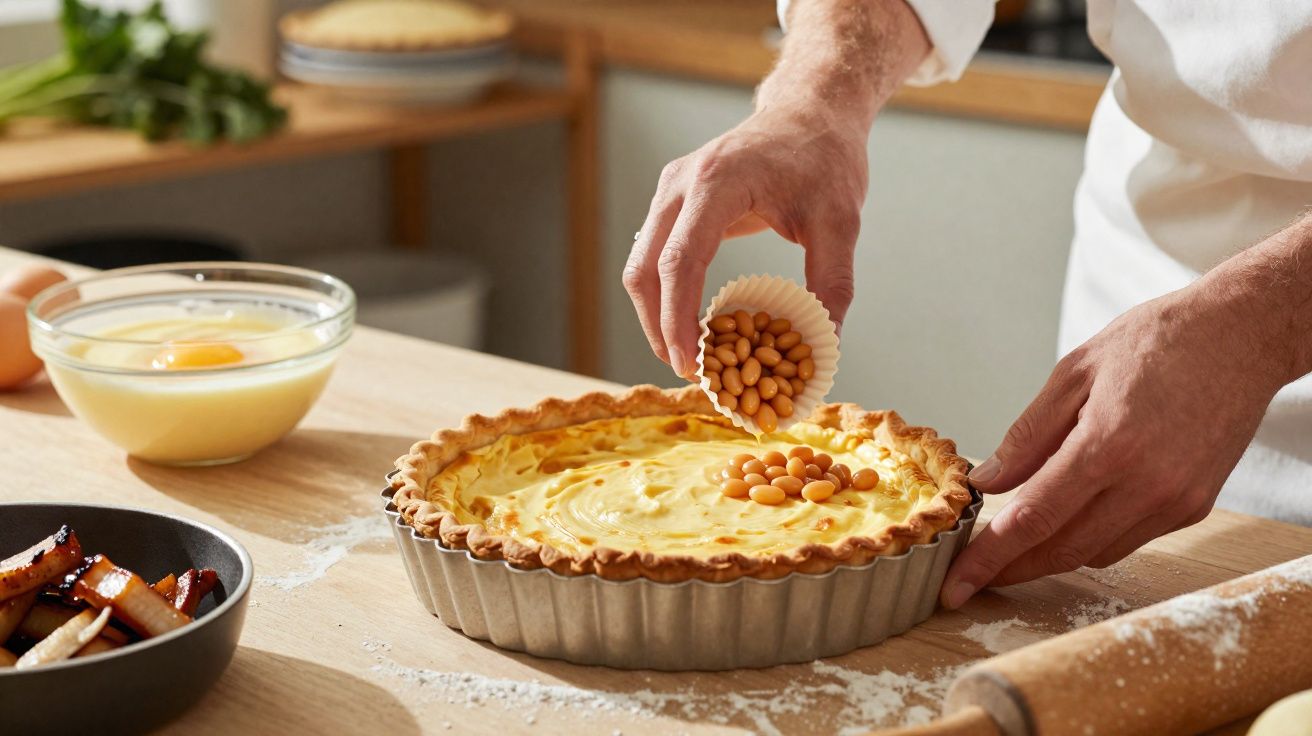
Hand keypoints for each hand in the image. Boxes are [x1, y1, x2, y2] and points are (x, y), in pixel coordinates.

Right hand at [622, 103, 868, 377]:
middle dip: (658, 327)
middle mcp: (680, 183)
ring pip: (640, 264)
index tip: (691, 364)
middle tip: (687, 371)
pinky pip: (653, 254)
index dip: (677, 319)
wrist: (810, 112)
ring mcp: (670, 189)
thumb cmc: (825, 160)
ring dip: (656, 313)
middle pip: (645, 268)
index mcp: (717, 183)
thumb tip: (826, 344)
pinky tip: (692, 323)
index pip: (680, 261)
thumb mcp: (841, 222)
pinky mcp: (672, 200)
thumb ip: (832, 282)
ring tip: (687, 355)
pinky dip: (664, 293)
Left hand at [941, 273, 1295, 608]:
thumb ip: (1027, 436)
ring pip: (1096, 553)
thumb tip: (987, 482)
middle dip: (1012, 569)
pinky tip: (1068, 521)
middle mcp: (1146, 484)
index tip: (957, 584)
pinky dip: (1091, 538)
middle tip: (972, 577)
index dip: (989, 558)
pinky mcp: (1194, 507)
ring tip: (1011, 548)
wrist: (1241, 336)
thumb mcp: (1074, 373)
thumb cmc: (1156, 341)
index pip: (1033, 520)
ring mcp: (1175, 501)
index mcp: (1107, 445)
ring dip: (1050, 555)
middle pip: (1063, 550)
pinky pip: (1129, 539)